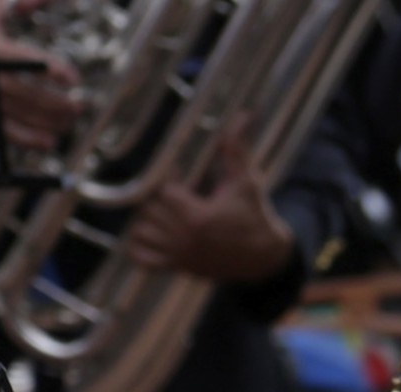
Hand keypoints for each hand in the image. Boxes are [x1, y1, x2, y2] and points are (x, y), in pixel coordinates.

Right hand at [0, 1, 79, 151]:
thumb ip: (22, 0)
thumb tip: (44, 0)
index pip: (19, 60)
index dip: (48, 70)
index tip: (73, 77)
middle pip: (19, 92)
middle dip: (52, 103)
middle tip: (77, 107)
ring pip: (10, 114)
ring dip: (43, 123)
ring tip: (67, 125)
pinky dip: (24, 138)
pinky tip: (46, 141)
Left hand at [126, 115, 293, 281]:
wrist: (262, 257)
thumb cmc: (254, 215)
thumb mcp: (246, 182)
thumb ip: (236, 151)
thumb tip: (240, 117)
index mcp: (199, 218)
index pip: (164, 192)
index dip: (167, 178)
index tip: (179, 171)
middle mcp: (185, 239)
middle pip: (149, 211)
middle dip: (155, 197)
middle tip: (168, 187)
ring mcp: (179, 255)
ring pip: (141, 233)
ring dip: (145, 218)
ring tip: (159, 207)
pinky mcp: (178, 266)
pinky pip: (144, 260)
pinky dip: (138, 246)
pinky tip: (148, 231)